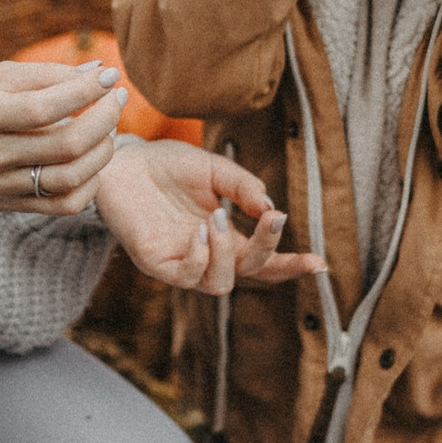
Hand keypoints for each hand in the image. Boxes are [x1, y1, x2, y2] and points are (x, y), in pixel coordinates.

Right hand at [0, 61, 127, 215]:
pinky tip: (93, 162)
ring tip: (108, 129)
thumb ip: (44, 73)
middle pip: (66, 144)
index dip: (85, 90)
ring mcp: (7, 185)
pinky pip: (66, 205)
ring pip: (71, 177)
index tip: (108, 75)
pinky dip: (91, 184)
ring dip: (103, 151)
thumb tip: (95, 70)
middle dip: (104, 118)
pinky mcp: (17, 206)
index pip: (45, 106)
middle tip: (116, 99)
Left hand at [95, 140, 325, 294]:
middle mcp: (207, 253)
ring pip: (219, 283)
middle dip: (267, 252)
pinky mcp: (155, 262)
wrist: (122, 159)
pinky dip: (199, 258)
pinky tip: (199, 232)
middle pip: (248, 274)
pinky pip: (185, 276)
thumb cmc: (168, 166)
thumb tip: (269, 207)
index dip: (290, 265)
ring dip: (227, 253)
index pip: (262, 259)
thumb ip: (242, 186)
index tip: (319, 264)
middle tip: (271, 220)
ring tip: (218, 218)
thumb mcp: (213, 169)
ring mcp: (181, 261)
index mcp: (226, 235)